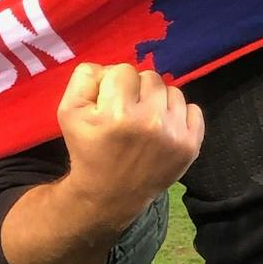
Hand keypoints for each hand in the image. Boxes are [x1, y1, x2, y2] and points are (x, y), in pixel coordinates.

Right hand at [58, 63, 203, 227]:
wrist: (110, 194)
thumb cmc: (87, 149)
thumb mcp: (68, 111)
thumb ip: (84, 77)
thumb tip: (110, 68)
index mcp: (118, 113)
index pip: (122, 70)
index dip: (112, 85)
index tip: (108, 106)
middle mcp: (150, 121)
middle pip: (150, 77)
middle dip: (136, 91)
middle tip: (127, 113)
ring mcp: (175, 135)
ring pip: (172, 91)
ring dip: (158, 101)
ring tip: (145, 122)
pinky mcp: (191, 146)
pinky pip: (194, 109)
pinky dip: (179, 115)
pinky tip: (163, 129)